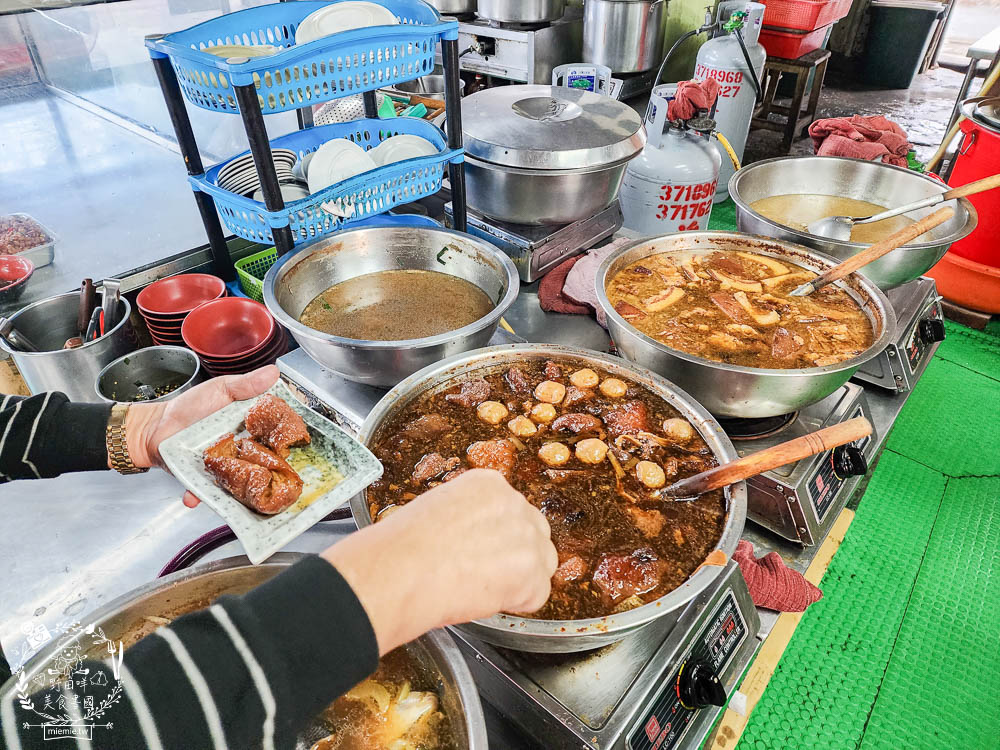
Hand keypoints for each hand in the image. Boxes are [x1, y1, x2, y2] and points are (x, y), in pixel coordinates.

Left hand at [122, 366, 279, 505]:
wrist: (158, 426)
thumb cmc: (191, 407)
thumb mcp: (221, 389)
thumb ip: (246, 384)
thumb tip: (273, 373)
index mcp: (252, 429)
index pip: (276, 437)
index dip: (286, 442)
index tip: (292, 444)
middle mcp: (243, 452)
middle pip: (264, 464)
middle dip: (270, 471)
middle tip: (271, 473)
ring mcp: (226, 468)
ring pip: (240, 483)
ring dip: (240, 490)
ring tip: (239, 491)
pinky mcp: (205, 480)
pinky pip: (207, 492)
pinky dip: (199, 496)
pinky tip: (193, 496)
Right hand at [322, 469, 556, 654]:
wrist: (401, 572)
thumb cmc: (404, 547)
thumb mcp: (437, 510)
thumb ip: (469, 517)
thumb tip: (477, 539)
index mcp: (489, 484)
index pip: (510, 510)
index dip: (496, 536)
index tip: (480, 550)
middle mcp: (514, 503)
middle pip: (534, 532)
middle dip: (516, 555)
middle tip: (484, 572)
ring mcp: (527, 537)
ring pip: (541, 563)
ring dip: (519, 580)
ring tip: (481, 587)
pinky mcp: (532, 573)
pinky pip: (536, 595)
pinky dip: (515, 605)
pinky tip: (484, 599)